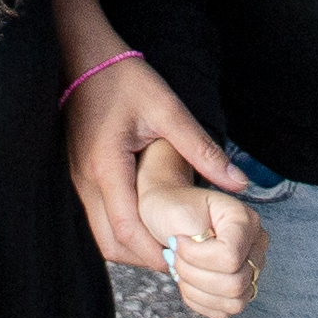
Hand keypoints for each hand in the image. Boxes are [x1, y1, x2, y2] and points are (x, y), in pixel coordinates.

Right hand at [45, 0, 248, 270]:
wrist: (81, 55)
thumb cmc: (122, 77)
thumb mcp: (167, 108)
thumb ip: (201, 148)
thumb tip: (238, 182)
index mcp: (106, 167)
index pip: (127, 229)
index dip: (154, 253)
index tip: (184, 261)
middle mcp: (85, 181)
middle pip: (111, 244)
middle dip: (144, 259)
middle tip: (180, 261)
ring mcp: (78, 182)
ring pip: (102, 237)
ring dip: (133, 249)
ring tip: (167, 246)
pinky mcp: (80, 178)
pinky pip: (98, 221)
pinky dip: (123, 233)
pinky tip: (149, 226)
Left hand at [139, 142, 262, 317]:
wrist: (168, 217)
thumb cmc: (174, 211)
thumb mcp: (183, 214)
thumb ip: (202, 240)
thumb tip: (214, 268)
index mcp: (246, 221)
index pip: (230, 258)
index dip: (196, 257)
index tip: (177, 241)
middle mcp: (255, 247)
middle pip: (234, 284)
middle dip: (193, 274)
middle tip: (174, 257)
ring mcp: (251, 271)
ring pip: (233, 303)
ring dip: (196, 290)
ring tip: (180, 269)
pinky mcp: (239, 292)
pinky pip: (223, 312)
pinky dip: (198, 301)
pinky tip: (187, 282)